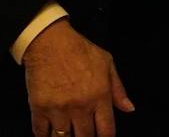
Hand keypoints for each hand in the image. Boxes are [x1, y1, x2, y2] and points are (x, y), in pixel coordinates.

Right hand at [24, 19, 132, 136]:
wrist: (48, 40)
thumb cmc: (79, 49)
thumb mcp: (106, 62)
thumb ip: (118, 88)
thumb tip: (129, 109)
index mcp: (100, 96)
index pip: (107, 132)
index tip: (101, 136)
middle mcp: (80, 106)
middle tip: (82, 133)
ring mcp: (59, 109)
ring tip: (67, 133)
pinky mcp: (39, 107)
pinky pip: (41, 132)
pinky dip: (44, 135)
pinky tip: (48, 132)